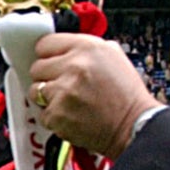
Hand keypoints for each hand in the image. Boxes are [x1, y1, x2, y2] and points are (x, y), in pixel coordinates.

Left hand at [25, 33, 158, 158]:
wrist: (134, 125)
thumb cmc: (127, 94)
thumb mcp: (114, 56)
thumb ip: (86, 48)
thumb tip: (64, 48)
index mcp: (87, 48)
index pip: (45, 44)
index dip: (48, 54)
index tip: (51, 61)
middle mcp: (73, 66)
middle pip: (37, 67)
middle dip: (47, 76)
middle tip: (62, 84)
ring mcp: (63, 92)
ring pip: (35, 90)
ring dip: (47, 97)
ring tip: (66, 101)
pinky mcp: (57, 115)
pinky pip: (43, 113)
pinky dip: (54, 117)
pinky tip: (71, 116)